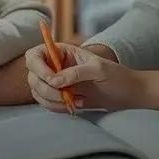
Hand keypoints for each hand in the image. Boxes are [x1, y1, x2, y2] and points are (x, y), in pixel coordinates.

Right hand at [24, 42, 141, 112]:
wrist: (126, 93)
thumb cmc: (116, 76)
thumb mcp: (99, 69)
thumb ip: (76, 72)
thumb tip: (54, 81)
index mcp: (62, 52)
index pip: (35, 55)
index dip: (37, 67)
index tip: (52, 80)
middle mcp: (55, 66)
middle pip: (32, 76)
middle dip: (45, 88)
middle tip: (64, 95)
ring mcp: (56, 83)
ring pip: (37, 92)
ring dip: (52, 100)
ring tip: (74, 100)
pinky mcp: (60, 97)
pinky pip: (47, 103)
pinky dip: (57, 107)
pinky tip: (77, 104)